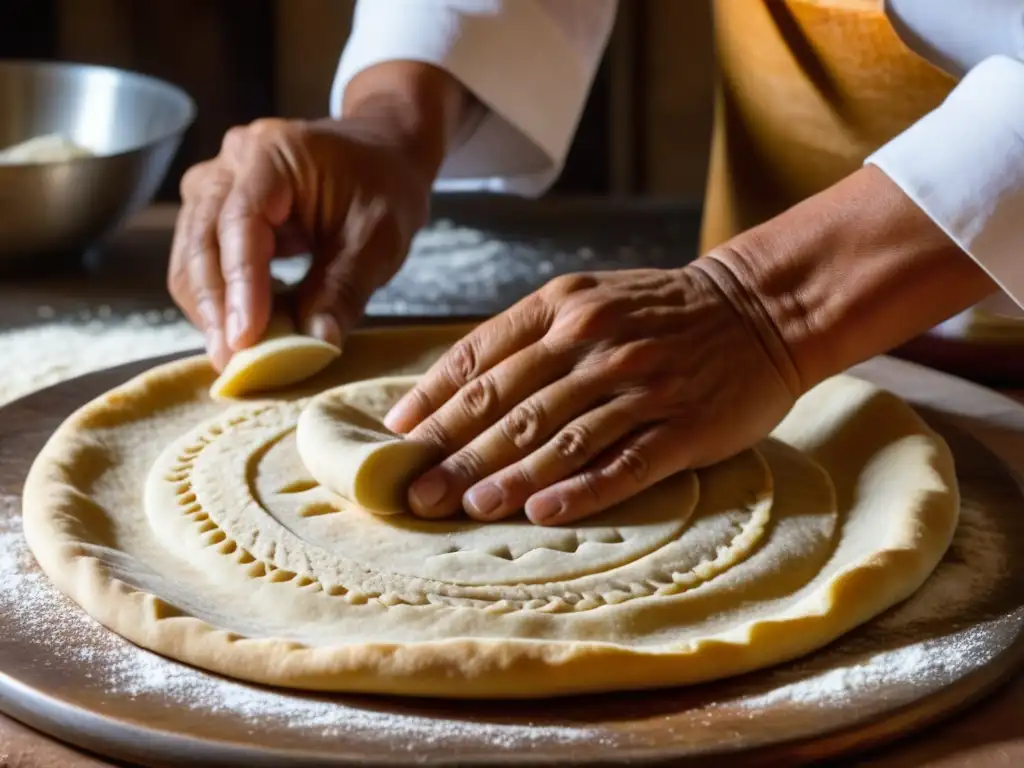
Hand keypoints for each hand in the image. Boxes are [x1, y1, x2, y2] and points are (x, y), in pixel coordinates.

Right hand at [167, 116, 431, 368]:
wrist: (381, 154)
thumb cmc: (384, 188)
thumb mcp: (380, 238)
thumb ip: (345, 288)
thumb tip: (315, 344)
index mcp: (273, 154)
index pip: (241, 222)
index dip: (241, 284)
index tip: (246, 338)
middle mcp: (231, 163)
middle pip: (202, 240)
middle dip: (215, 307)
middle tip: (233, 363)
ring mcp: (215, 185)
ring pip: (190, 256)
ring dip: (209, 310)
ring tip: (235, 356)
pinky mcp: (213, 212)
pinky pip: (199, 261)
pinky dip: (217, 301)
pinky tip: (241, 333)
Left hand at [384, 262, 801, 524]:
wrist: (760, 308)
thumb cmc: (660, 311)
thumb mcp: (590, 298)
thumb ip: (529, 337)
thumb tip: (459, 390)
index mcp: (563, 307)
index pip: (481, 357)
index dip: (434, 400)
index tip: (399, 437)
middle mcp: (596, 342)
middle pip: (511, 406)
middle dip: (455, 453)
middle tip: (415, 493)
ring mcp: (641, 385)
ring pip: (560, 438)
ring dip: (508, 476)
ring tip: (465, 508)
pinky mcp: (682, 426)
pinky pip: (624, 463)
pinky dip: (581, 489)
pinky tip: (544, 513)